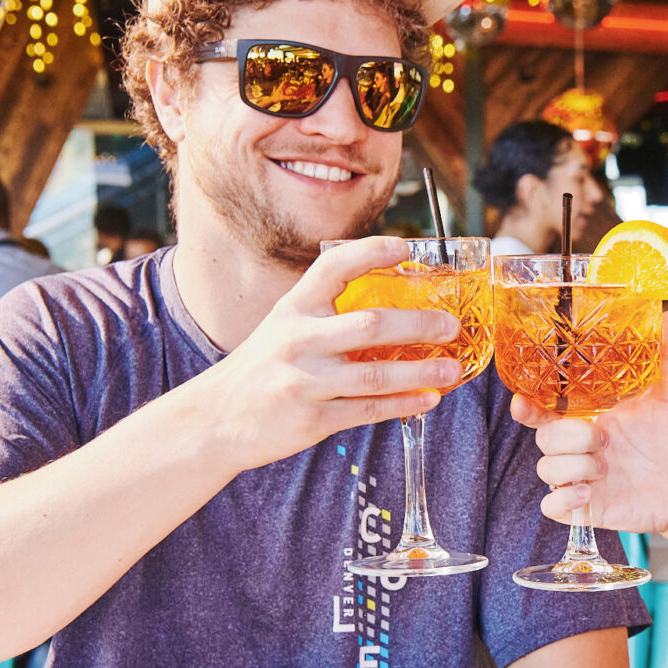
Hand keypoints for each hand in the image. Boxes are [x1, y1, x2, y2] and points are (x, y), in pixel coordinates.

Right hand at [179, 235, 462, 471]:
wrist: (214, 420)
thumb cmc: (261, 369)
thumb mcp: (282, 327)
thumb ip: (325, 314)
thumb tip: (389, 304)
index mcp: (292, 309)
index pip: (333, 268)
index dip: (370, 253)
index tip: (404, 247)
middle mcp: (298, 340)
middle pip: (369, 324)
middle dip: (417, 324)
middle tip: (451, 324)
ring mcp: (305, 381)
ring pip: (375, 375)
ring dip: (420, 371)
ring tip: (453, 367)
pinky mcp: (312, 419)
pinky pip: (368, 410)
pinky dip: (403, 405)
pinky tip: (429, 398)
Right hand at [510, 313, 667, 544]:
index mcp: (593, 415)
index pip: (545, 407)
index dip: (527, 404)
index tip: (523, 400)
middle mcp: (582, 445)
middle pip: (543, 437)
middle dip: (568, 437)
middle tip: (603, 437)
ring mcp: (583, 476)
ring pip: (545, 470)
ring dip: (571, 467)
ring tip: (605, 466)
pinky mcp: (588, 506)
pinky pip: (552, 507)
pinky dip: (563, 500)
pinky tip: (589, 493)